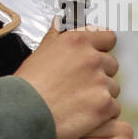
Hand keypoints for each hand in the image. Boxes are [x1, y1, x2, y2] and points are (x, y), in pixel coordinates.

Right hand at [14, 21, 119, 138]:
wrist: (24, 113)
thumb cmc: (28, 86)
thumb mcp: (40, 52)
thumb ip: (56, 36)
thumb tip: (60, 24)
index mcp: (76, 41)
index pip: (108, 37)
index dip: (101, 48)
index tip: (97, 54)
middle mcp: (91, 58)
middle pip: (111, 65)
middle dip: (100, 74)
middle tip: (80, 85)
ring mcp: (99, 82)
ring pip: (112, 88)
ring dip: (101, 94)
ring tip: (78, 101)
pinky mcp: (104, 105)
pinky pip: (113, 108)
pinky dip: (102, 114)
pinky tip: (83, 114)